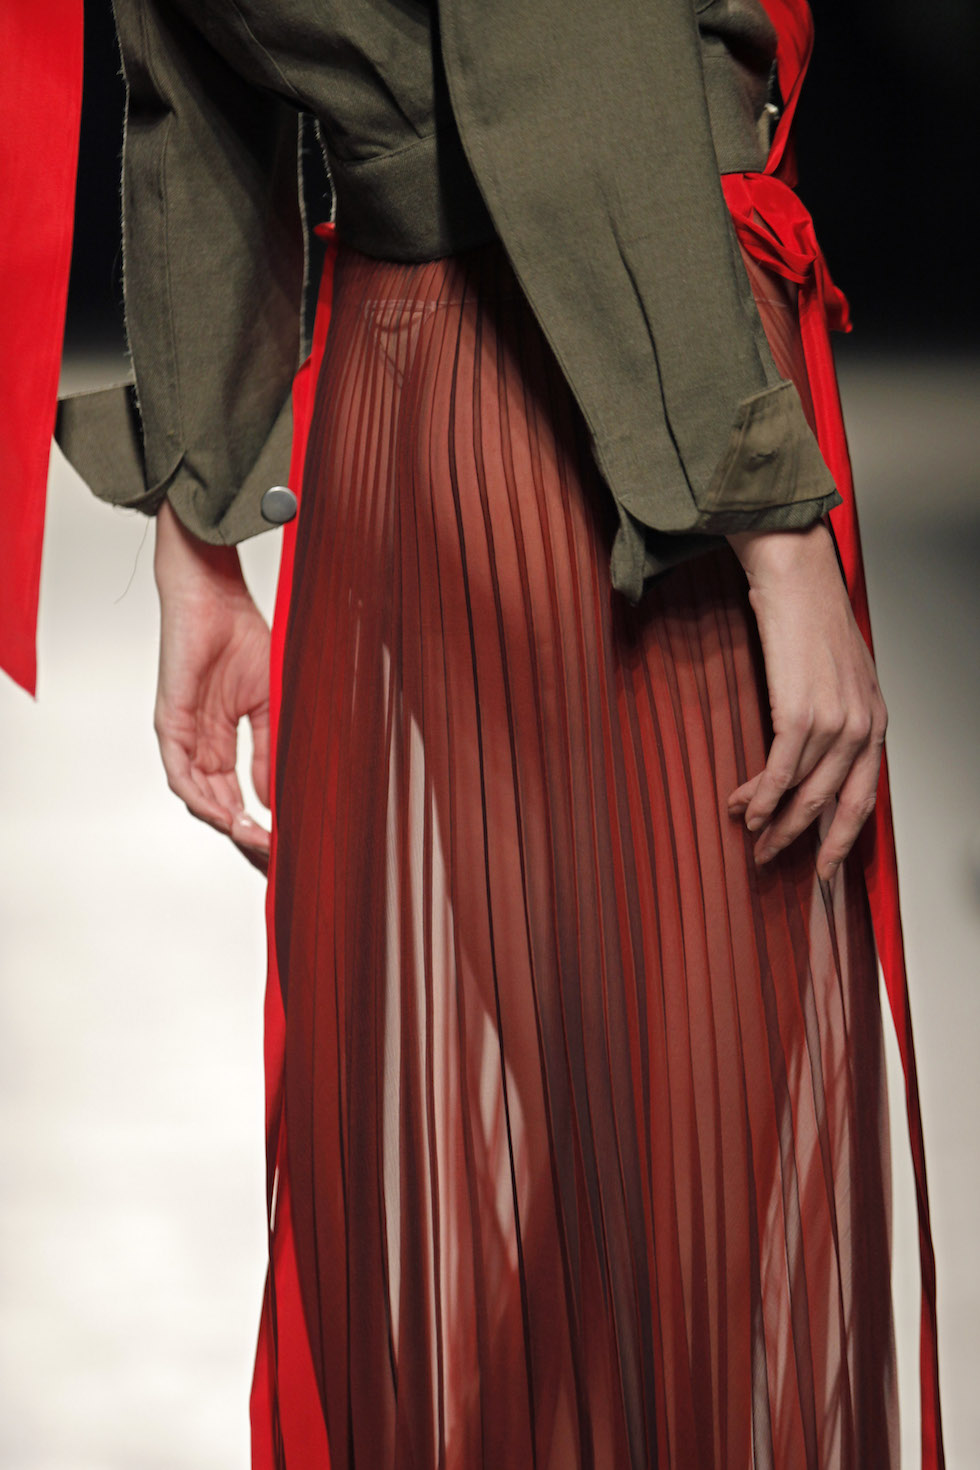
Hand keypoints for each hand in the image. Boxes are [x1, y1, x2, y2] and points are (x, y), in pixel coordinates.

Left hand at [152, 500, 270, 873]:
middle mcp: (199, 746)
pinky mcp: (170, 723)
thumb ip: (268, 752)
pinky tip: (229, 817)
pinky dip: (204, 799)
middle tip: (274, 863)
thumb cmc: (242, 636)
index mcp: (221, 743)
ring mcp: (183, 737)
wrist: (215, 594)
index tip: (285, 849)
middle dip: (246, 839)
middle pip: (218, 809)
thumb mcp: (269, 705)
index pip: (236, 799)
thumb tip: (275, 799)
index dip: (260, 826)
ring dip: (229, 825)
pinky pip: (181, 773)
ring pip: (199, 799)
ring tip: (260, 843)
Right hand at [725, 519, 886, 882]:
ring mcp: (834, 722)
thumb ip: (836, 715)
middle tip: (773, 859)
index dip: (843, 839)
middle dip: (801, 839)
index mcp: (876, 719)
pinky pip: (779, 771)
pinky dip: (759, 796)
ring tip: (750, 835)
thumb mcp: (839, 674)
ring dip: (772, 820)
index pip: (865, 797)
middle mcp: (862, 726)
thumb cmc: (810, 617)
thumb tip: (811, 754)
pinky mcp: (801, 714)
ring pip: (803, 792)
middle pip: (833, 804)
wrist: (796, 576)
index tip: (824, 866)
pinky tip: (744, 808)